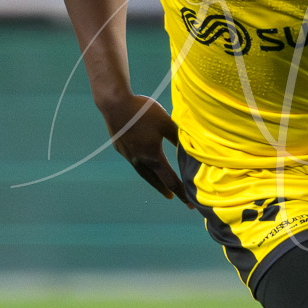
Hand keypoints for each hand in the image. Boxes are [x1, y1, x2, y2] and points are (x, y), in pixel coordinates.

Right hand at [102, 93, 196, 208]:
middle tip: (173, 197)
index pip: (170, 179)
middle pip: (155, 180)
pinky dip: (141, 166)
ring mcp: (128, 154)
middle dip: (166, 189)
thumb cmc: (142, 111)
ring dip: (152, 180)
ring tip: (158, 184)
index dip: (181, 192)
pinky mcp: (120, 147)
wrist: (114, 104)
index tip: (189, 204)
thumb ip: (179, 137)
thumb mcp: (166, 122)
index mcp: (153, 156)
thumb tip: (192, 147)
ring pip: (143, 172)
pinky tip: (142, 162)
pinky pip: (133, 161)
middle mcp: (139, 159)